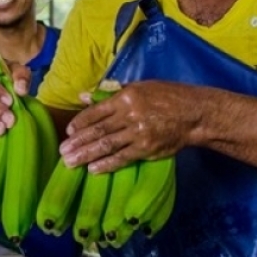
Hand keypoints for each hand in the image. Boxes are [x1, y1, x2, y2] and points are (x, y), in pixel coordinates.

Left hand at [58, 80, 205, 172]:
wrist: (194, 114)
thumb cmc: (166, 97)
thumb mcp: (138, 87)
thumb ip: (110, 94)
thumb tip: (83, 96)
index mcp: (125, 98)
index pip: (96, 111)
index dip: (80, 122)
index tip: (69, 132)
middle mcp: (129, 115)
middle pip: (98, 130)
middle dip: (78, 142)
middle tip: (62, 152)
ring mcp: (138, 133)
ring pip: (107, 145)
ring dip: (86, 155)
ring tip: (70, 162)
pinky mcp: (147, 149)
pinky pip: (123, 158)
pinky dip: (107, 164)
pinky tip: (93, 169)